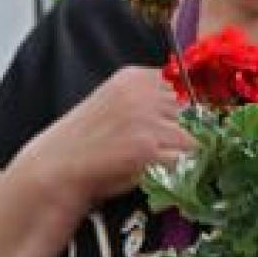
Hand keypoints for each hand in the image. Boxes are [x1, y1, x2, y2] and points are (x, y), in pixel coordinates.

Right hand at [15, 66, 192, 203]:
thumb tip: (200, 113)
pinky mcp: (145, 148)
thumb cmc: (87, 147)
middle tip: (196, 154)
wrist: (53, 172)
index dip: (201, 109)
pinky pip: (186, 160)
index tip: (204, 128)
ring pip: (197, 136)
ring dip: (196, 156)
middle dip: (201, 134)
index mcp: (135, 77)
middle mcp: (141, 92)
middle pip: (199, 109)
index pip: (192, 84)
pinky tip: (175, 179)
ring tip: (184, 169)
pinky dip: (188, 173)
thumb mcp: (118, 108)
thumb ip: (152, 103)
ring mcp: (143, 118)